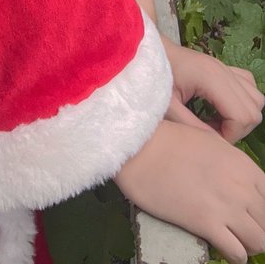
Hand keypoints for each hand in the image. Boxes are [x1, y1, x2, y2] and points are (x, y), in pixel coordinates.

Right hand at [115, 121, 264, 263]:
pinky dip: (235, 255)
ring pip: (259, 242)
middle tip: (240, 230)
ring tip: (233, 241)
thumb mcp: (210, 141)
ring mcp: (226, 207)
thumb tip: (240, 183)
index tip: (250, 215)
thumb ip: (233, 165)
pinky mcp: (206, 224)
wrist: (139, 147)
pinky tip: (223, 247)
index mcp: (245, 167)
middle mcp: (242, 188)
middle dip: (258, 229)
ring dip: (249, 245)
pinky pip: (237, 253)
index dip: (262, 212)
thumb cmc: (169, 139)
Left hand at [161, 36, 264, 142]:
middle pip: (253, 111)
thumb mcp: (166, 105)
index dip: (231, 134)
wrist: (144, 50)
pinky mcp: (224, 68)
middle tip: (211, 131)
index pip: (242, 116)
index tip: (210, 137)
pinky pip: (249, 86)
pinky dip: (243, 101)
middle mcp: (224, 71)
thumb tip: (215, 145)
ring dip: (242, 116)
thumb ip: (190, 126)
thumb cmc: (151, 76)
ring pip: (256, 99)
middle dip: (237, 129)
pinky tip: (221, 107)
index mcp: (211, 78)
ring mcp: (225, 68)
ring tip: (216, 121)